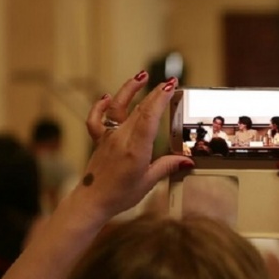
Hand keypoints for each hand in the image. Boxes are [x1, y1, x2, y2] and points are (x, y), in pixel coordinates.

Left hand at [78, 74, 192, 219]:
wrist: (92, 201)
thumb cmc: (119, 195)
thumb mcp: (148, 182)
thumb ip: (167, 166)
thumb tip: (187, 160)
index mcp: (135, 150)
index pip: (148, 118)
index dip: (159, 100)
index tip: (170, 87)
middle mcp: (121, 139)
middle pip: (139, 109)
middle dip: (155, 93)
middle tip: (170, 81)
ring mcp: (109, 137)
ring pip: (119, 108)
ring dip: (130, 90)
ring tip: (141, 76)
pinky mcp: (100, 140)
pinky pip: (97, 119)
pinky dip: (101, 106)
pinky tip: (108, 97)